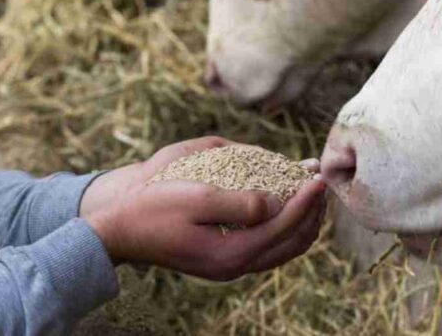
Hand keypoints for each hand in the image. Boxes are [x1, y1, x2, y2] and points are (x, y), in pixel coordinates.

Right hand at [80, 137, 326, 280]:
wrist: (121, 230)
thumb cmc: (154, 207)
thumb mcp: (197, 196)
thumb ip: (241, 203)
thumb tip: (278, 204)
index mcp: (231, 253)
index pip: (285, 225)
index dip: (306, 199)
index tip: (317, 175)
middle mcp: (236, 266)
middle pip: (293, 243)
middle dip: (312, 212)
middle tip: (320, 182)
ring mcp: (230, 266)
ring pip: (284, 249)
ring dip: (302, 221)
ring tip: (310, 193)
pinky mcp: (224, 260)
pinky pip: (268, 248)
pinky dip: (285, 227)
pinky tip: (284, 206)